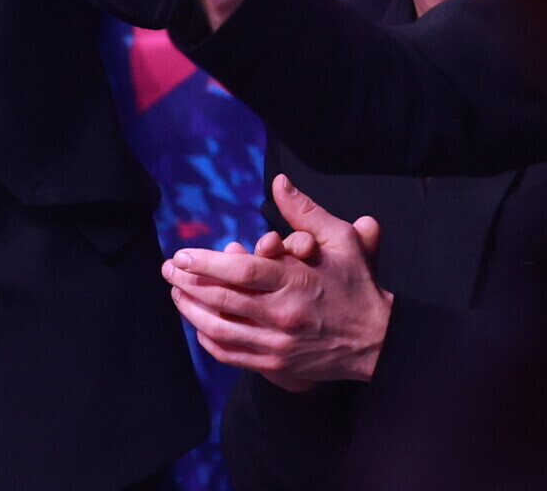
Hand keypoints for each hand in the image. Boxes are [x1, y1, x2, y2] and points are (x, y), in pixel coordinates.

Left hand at [162, 172, 391, 390]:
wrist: (378, 341)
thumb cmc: (357, 285)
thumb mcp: (341, 240)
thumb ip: (305, 212)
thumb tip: (279, 182)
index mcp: (296, 282)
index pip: (241, 272)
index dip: (206, 263)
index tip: (181, 255)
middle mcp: (283, 315)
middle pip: (222, 300)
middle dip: (188, 283)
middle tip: (168, 269)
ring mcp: (278, 344)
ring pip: (221, 329)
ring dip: (191, 311)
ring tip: (176, 293)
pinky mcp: (277, 364)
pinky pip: (232, 354)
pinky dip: (209, 340)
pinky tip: (198, 325)